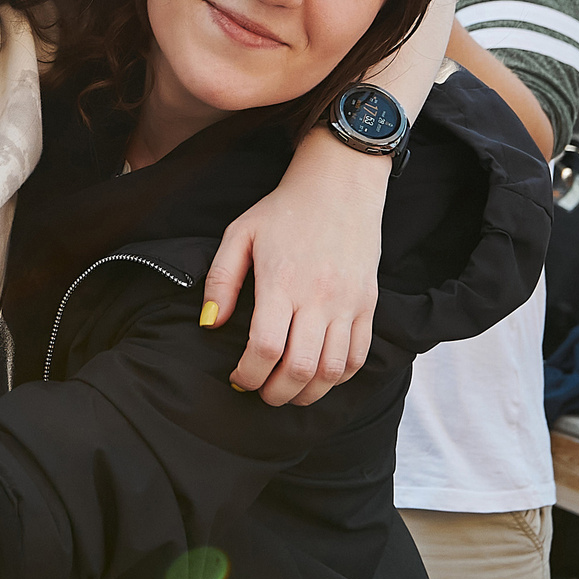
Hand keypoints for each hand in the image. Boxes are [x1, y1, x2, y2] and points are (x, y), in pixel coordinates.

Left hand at [203, 142, 379, 406]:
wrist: (341, 184)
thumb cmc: (285, 210)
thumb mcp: (240, 234)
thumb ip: (220, 280)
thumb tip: (210, 324)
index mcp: (281, 282)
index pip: (265, 349)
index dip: (248, 375)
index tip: (237, 378)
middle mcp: (318, 297)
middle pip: (299, 369)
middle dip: (275, 393)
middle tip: (260, 393)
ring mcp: (348, 303)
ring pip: (331, 371)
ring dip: (307, 393)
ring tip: (288, 391)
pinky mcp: (368, 304)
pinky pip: (358, 356)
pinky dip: (338, 378)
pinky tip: (318, 377)